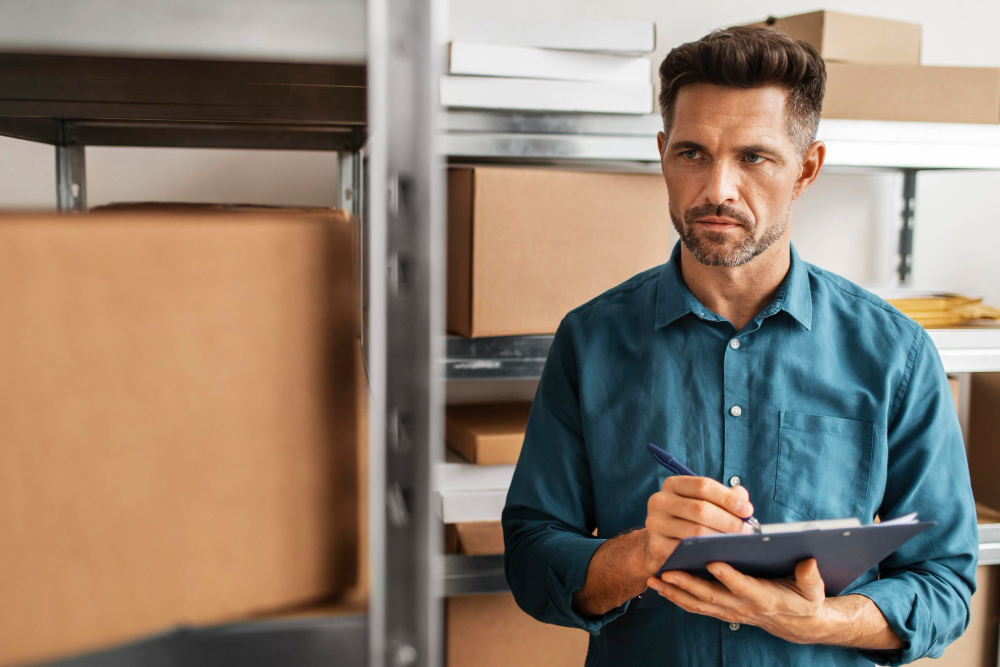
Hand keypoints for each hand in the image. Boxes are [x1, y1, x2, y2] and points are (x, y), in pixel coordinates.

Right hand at [642, 476, 754, 576]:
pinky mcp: (656, 546)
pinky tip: (720, 556)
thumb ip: (724, 498)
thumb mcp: (703, 502)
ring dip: (721, 539)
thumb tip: (743, 500)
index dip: (727, 498)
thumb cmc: (689, 520)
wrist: (660, 544)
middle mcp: (660, 501)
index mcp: (673, 485)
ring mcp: (655, 524)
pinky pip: (686, 551)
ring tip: (738, 544)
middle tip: (747, 531)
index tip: (747, 510)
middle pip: (700, 509)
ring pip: (695, 532)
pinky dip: (707, 553)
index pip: (703, 486)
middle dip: (728, 521)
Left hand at [648, 558, 827, 643]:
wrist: (796, 623)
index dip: (729, 577)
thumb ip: (811, 577)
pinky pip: (695, 606)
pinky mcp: (721, 611)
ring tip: (654, 579)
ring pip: (698, 603)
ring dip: (674, 592)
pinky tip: (660, 586)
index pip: (744, 587)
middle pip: (712, 596)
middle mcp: (743, 607)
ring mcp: (729, 611)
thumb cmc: (804, 600)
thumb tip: (809, 562)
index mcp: (765, 598)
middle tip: (669, 570)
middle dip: (688, 584)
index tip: (713, 561)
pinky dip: (676, 597)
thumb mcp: (814, 590)